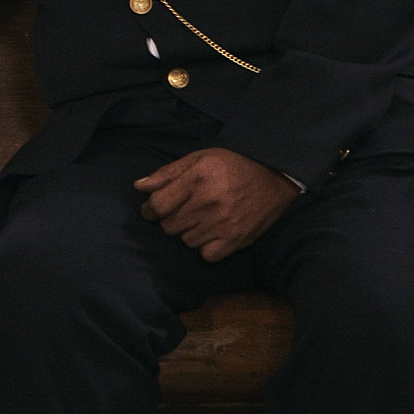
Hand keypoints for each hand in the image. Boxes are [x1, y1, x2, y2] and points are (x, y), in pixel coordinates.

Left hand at [134, 148, 300, 262]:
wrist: (275, 176)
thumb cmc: (232, 165)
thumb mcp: (199, 158)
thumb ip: (167, 173)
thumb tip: (139, 187)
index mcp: (198, 177)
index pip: (158, 204)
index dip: (150, 208)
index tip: (153, 208)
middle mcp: (209, 201)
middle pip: (169, 225)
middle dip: (169, 219)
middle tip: (181, 211)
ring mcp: (224, 223)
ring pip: (185, 241)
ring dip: (187, 232)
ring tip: (200, 218)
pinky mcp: (236, 240)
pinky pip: (206, 255)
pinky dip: (204, 247)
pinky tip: (211, 233)